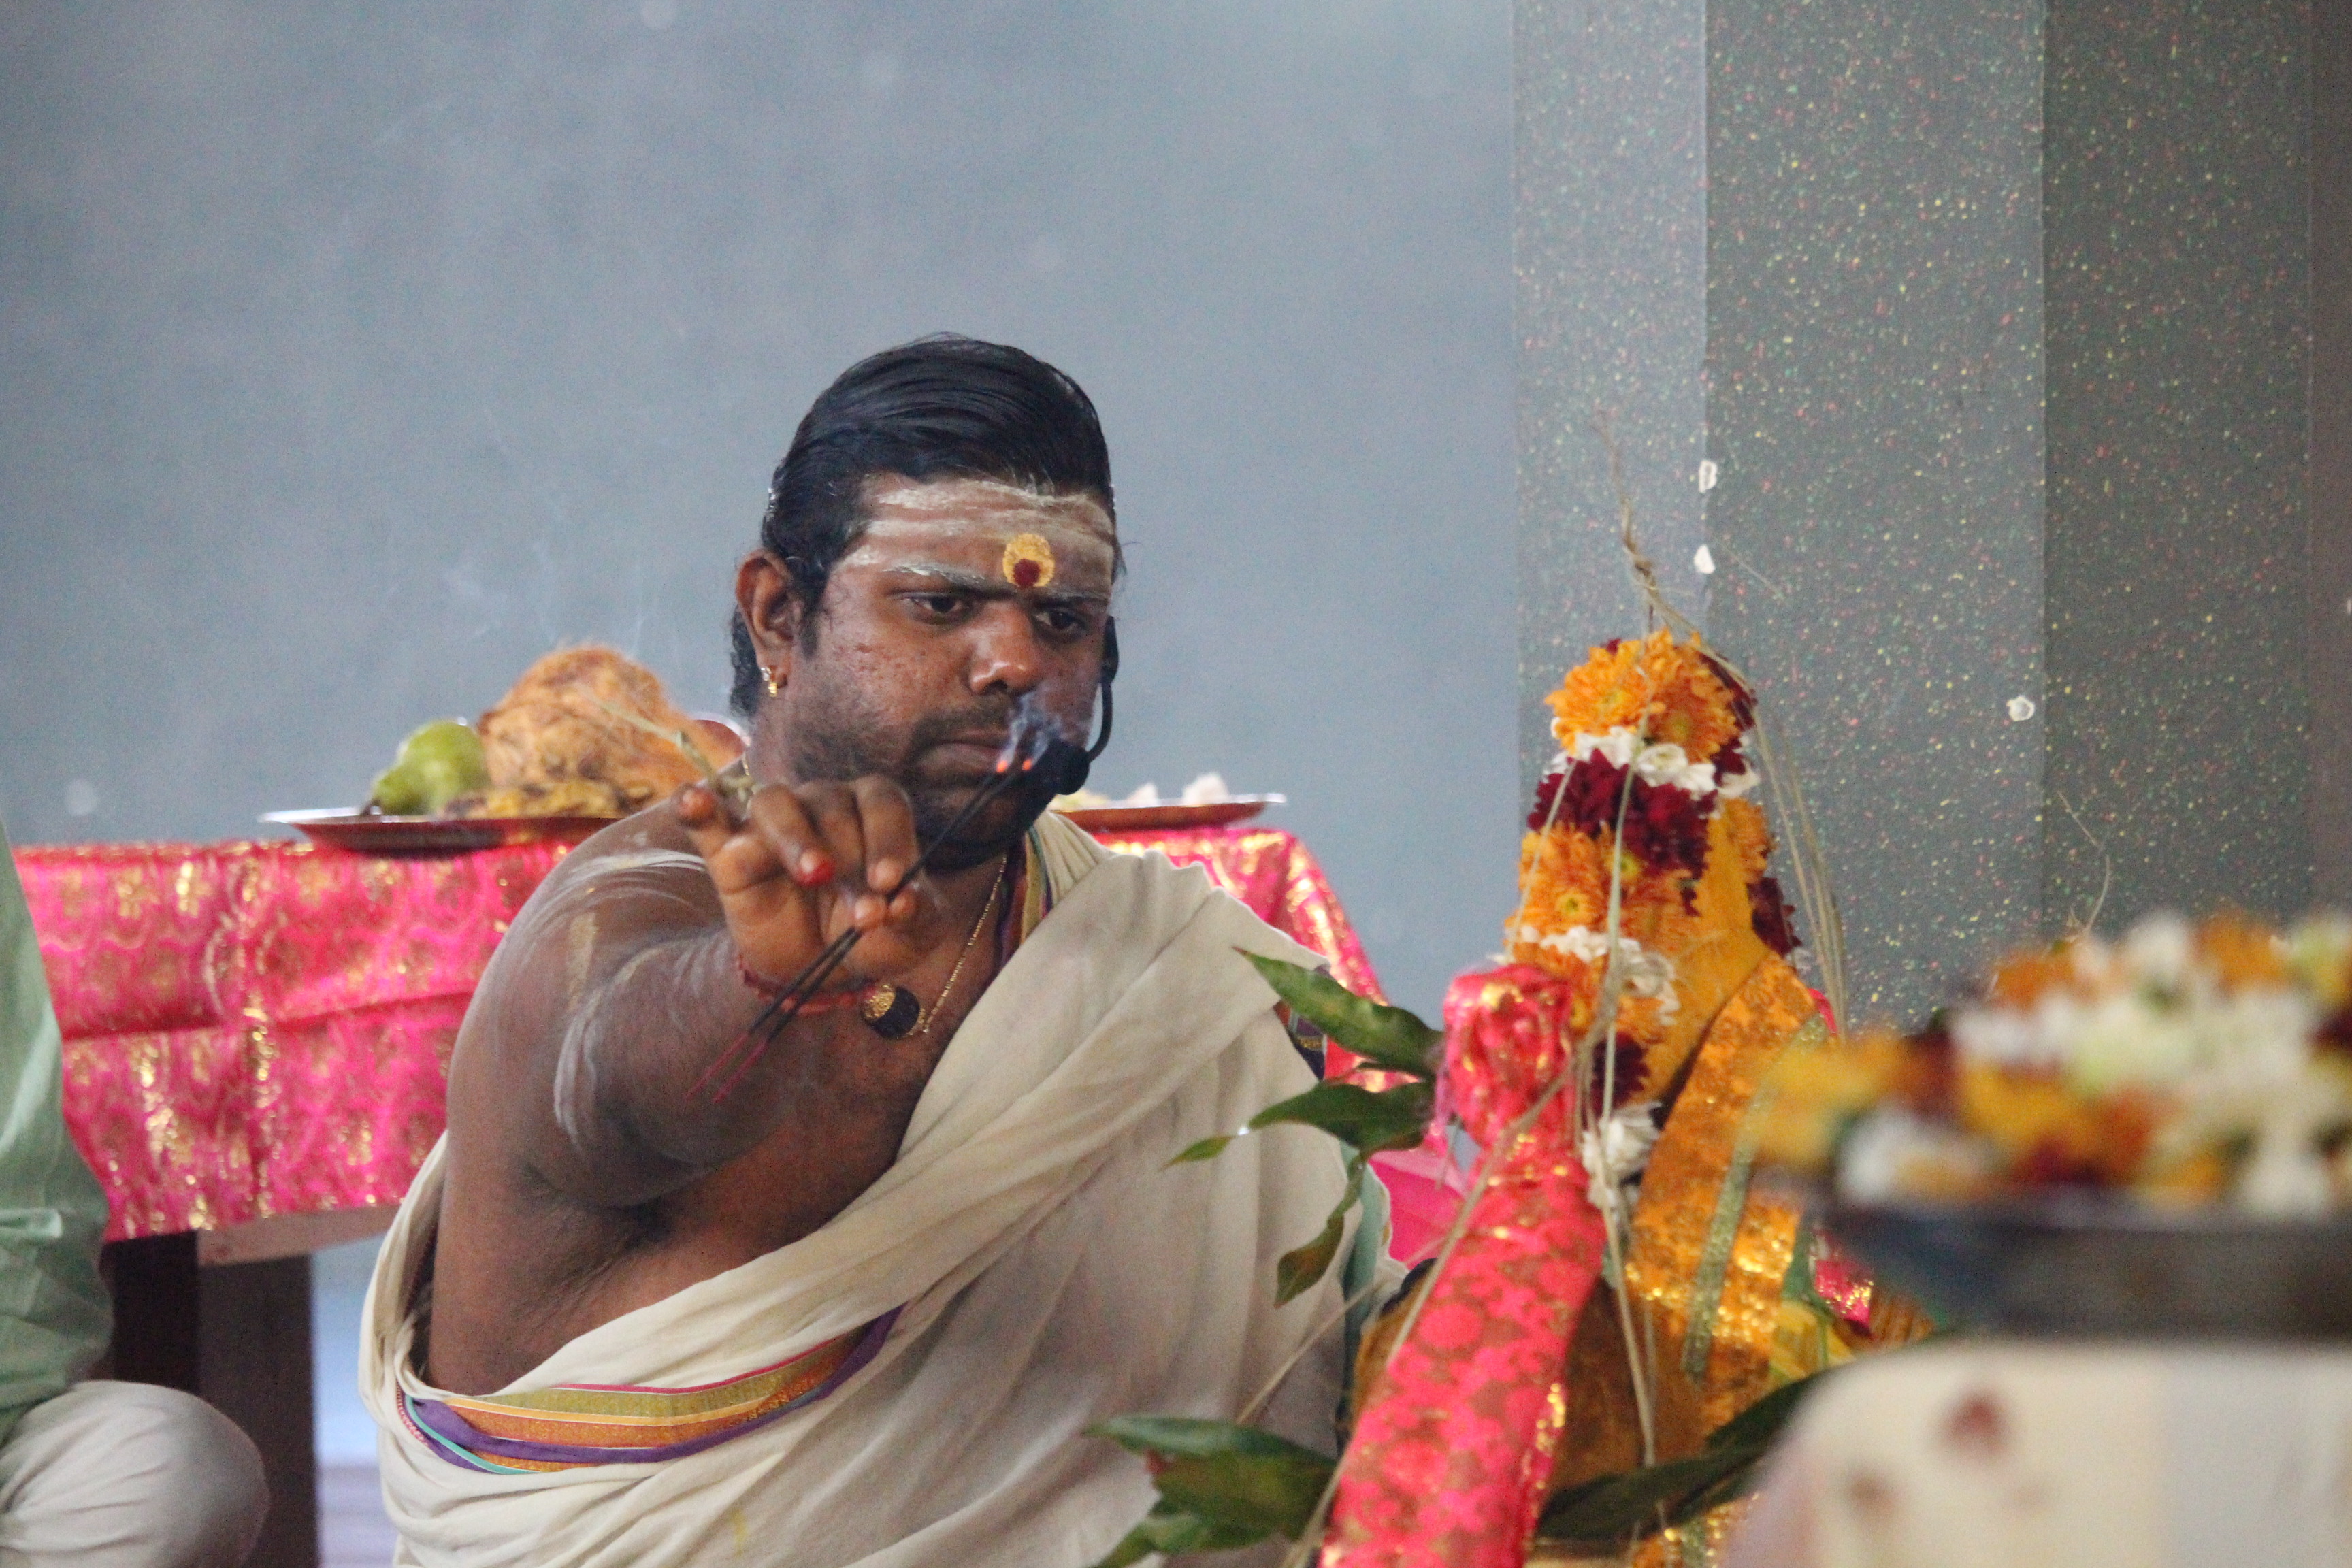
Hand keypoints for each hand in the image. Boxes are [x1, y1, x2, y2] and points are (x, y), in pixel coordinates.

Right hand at [674, 777, 941, 992]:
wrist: (821, 970)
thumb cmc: (871, 937)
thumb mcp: (908, 937)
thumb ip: (917, 916)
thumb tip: (903, 902)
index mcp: (871, 810)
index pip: (882, 803)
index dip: (889, 838)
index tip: (890, 883)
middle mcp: (822, 803)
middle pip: (832, 807)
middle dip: (850, 861)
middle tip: (863, 915)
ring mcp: (773, 824)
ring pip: (775, 803)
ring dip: (794, 836)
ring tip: (813, 874)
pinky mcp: (729, 852)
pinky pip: (707, 818)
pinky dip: (697, 806)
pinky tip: (693, 801)